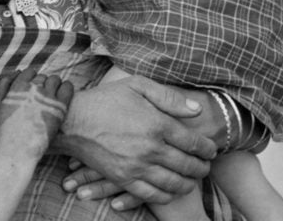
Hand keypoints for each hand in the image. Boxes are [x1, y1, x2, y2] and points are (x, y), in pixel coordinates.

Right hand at [0, 69, 73, 159]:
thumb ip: (4, 86)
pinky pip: (68, 87)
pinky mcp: (59, 107)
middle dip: (43, 85)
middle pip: (43, 77)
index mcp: (17, 86)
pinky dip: (67, 87)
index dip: (32, 80)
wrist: (18, 149)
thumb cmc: (6, 130)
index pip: (30, 72)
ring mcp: (47, 97)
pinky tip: (64, 95)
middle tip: (43, 98)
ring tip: (53, 97)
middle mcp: (33, 88)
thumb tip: (17, 71)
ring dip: (54, 86)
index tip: (33, 91)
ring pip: (55, 80)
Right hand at [52, 74, 215, 204]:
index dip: (207, 148)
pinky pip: (153, 195)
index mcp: (157, 124)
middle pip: (188, 165)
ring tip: (192, 180)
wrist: (71, 120)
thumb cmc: (104, 100)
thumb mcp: (136, 86)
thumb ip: (168, 97)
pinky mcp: (123, 179)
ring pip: (174, 183)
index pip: (194, 142)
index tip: (210, 150)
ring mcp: (137, 166)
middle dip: (202, 168)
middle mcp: (151, 148)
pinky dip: (167, 195)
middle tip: (205, 167)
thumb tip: (196, 110)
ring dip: (188, 184)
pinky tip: (170, 190)